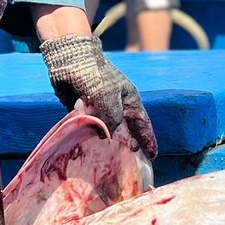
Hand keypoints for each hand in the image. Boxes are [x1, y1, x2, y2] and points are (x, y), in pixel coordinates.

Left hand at [39, 34, 157, 156]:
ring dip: (108, 144)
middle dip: (130, 145)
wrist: (71, 61)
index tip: (152, 155)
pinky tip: (89, 150)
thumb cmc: (96, 78)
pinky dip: (89, 138)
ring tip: (112, 162)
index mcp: (129, 99)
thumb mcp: (109, 99)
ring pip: (106, 130)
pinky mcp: (82, 109)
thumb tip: (105, 136)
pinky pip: (88, 128)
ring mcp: (99, 108)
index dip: (148, 140)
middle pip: (126, 130)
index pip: (142, 123)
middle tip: (134, 163)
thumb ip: (112, 120)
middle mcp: (116, 105)